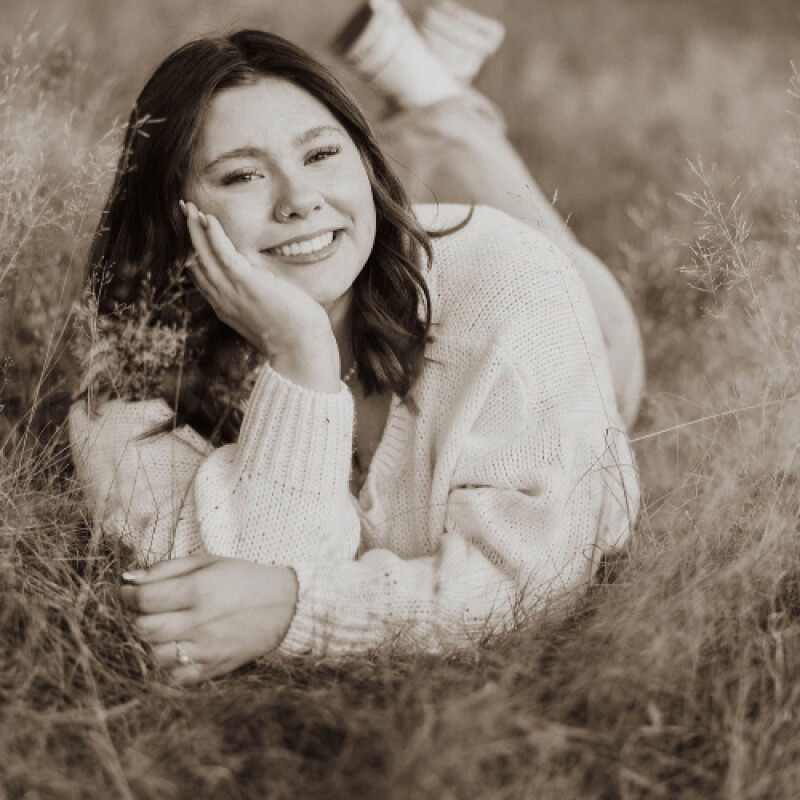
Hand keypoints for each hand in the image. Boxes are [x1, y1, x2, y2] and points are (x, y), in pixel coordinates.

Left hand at [121, 554, 297, 683]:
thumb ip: (167, 569)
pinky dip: (168, 665)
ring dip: (150, 643)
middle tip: (140, 610)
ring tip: (160, 629)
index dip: (126, 596)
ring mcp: (208, 649)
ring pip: (156, 655)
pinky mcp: (215, 668)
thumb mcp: (208, 562)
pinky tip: (176, 648)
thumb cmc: (243, 579)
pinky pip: (175, 676)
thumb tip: (128, 578)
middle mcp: (201, 621)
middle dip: (134, 619)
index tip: (126, 592)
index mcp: (200, 589)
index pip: (144, 599)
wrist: (285, 605)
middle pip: (144, 629)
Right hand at [182, 200, 336, 362]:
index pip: (203, 277)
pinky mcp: (247, 283)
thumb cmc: (292, 333)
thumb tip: (264, 286)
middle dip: (189, 236)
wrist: (300, 347)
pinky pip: (223, 254)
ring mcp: (232, 292)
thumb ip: (257, 298)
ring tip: (188, 207)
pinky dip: (214, 235)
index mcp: (227, 308)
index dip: (194, 254)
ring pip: (204, 255)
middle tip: (183, 212)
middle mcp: (223, 300)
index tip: (191, 235)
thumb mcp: (266, 314)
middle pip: (197, 263)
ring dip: (195, 229)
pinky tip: (207, 218)